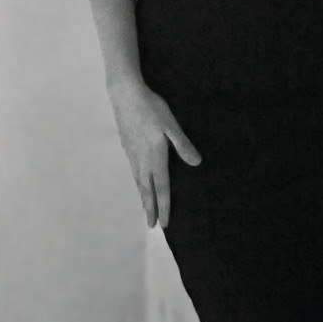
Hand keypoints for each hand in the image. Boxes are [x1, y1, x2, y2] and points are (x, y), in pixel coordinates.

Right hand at [108, 80, 201, 228]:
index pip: (162, 188)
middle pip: (147, 190)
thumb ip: (183, 145)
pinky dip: (137, 184)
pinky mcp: (127, 148)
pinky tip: (138, 182)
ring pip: (138, 183)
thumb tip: (196, 163)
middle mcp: (142, 161)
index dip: (164, 206)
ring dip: (143, 198)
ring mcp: (133, 155)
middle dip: (151, 208)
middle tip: (152, 226)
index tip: (164, 224)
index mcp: (155, 157)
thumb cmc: (151, 108)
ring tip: (146, 209)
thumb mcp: (171, 125)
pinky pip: (134, 173)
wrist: (125, 96)